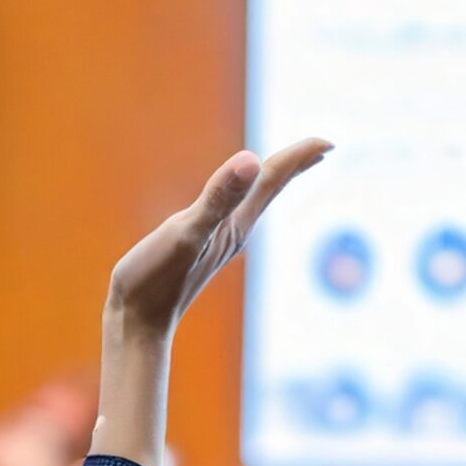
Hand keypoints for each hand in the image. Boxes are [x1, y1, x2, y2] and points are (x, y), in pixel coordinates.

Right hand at [89, 137, 331, 465]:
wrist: (137, 323)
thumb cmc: (156, 280)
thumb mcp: (186, 233)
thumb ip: (218, 199)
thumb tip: (252, 160)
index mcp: (235, 224)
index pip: (273, 181)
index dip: (298, 157)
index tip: (328, 142)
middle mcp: (233, 232)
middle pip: (269, 191)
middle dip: (294, 167)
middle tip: (324, 148)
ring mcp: (217, 242)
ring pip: (252, 204)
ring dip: (270, 183)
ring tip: (283, 168)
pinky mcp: (198, 249)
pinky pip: (229, 214)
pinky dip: (240, 198)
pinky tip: (232, 205)